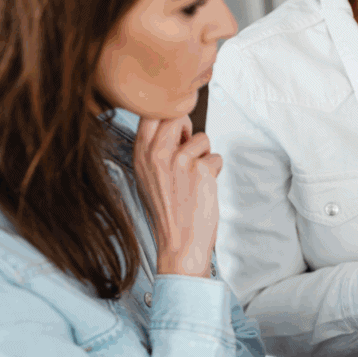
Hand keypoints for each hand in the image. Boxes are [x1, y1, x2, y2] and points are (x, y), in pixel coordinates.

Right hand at [134, 116, 222, 277]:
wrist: (179, 243)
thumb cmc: (168, 213)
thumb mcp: (148, 177)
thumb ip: (155, 150)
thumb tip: (174, 126)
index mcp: (141, 154)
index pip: (151, 113)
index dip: (168, 114)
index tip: (177, 128)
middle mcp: (157, 154)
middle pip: (178, 116)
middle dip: (189, 129)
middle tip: (190, 150)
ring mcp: (179, 161)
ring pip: (202, 137)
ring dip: (205, 155)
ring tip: (196, 177)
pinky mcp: (201, 170)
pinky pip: (216, 158)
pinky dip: (216, 171)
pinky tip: (205, 187)